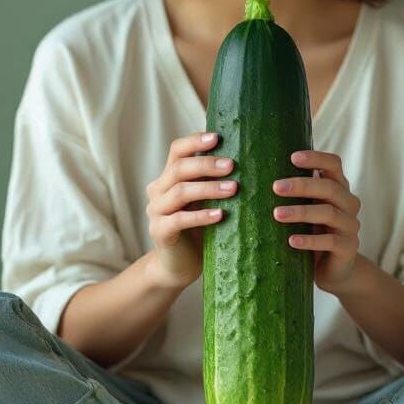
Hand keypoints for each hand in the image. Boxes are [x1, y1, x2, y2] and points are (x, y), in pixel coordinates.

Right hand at [145, 131, 236, 289]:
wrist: (179, 265)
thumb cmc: (200, 229)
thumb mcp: (207, 201)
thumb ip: (215, 181)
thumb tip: (248, 158)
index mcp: (168, 177)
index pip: (177, 150)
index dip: (195, 141)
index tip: (217, 138)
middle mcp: (158, 190)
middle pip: (178, 168)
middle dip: (207, 165)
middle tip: (232, 165)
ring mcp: (156, 211)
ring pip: (180, 192)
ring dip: (208, 188)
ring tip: (233, 189)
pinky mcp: (159, 232)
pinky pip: (179, 220)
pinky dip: (201, 216)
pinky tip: (220, 215)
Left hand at [273, 149, 361, 293]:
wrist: (333, 269)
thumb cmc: (313, 232)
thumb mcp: (305, 208)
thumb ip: (294, 193)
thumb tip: (256, 172)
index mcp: (338, 188)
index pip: (333, 164)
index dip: (316, 158)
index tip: (292, 157)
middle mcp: (348, 203)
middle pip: (330, 188)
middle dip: (302, 185)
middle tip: (276, 187)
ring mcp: (350, 226)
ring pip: (329, 213)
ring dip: (301, 212)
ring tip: (277, 214)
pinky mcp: (348, 248)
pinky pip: (330, 241)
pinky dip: (310, 240)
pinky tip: (291, 241)